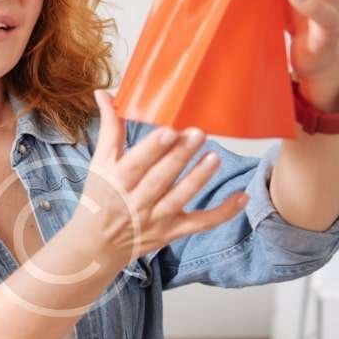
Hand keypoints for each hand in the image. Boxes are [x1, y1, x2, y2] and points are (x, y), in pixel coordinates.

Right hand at [71, 90, 248, 272]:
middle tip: (198, 133)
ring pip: (179, 199)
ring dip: (198, 179)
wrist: (96, 245)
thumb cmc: (99, 198)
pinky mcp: (172, 232)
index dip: (153, 149)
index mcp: (117, 181)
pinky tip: (241, 197)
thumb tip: (103, 93)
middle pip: (160, 179)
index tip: (169, 131)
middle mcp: (136, 202)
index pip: (136, 163)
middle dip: (179, 157)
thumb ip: (109, 128)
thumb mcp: (99, 164)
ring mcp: (156, 219)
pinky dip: (222, 213)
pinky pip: (200, 223)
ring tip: (214, 158)